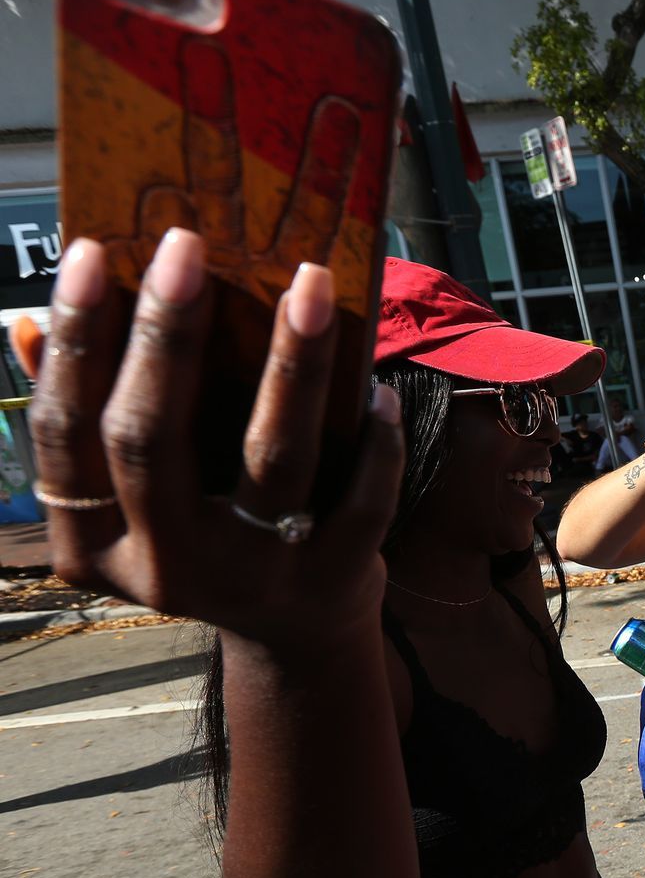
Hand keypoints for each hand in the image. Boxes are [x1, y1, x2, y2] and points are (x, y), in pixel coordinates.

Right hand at [12, 231, 402, 645]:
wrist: (295, 634)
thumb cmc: (207, 534)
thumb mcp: (134, 502)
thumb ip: (87, 425)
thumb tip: (28, 327)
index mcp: (92, 541)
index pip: (63, 431)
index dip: (75, 341)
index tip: (88, 252)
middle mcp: (164, 565)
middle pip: (150, 439)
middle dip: (168, 334)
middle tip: (187, 243)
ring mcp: (250, 577)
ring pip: (271, 458)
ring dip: (292, 364)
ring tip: (309, 284)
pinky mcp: (329, 581)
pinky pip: (360, 502)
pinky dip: (374, 442)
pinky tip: (377, 388)